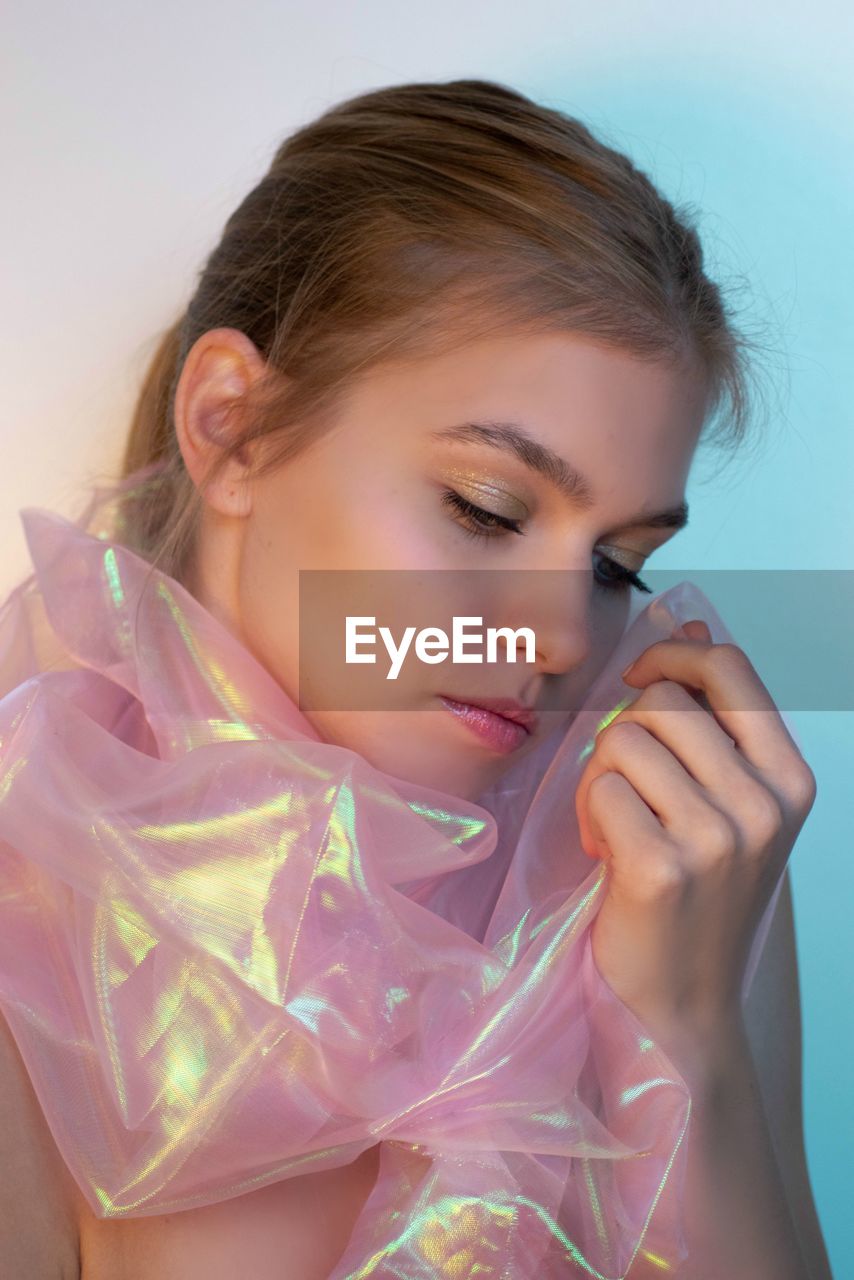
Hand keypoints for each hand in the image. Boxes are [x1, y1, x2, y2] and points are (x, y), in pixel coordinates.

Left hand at [574, 619, 816, 1055]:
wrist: (681, 1003)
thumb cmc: (696, 894)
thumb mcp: (727, 802)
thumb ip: (714, 717)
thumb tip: (691, 621)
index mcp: (789, 777)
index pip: (729, 666)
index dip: (672, 654)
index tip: (640, 677)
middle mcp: (765, 803)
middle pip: (662, 700)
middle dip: (624, 734)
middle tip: (624, 789)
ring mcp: (721, 838)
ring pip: (625, 739)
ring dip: (601, 777)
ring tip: (617, 826)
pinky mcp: (666, 869)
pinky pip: (602, 788)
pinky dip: (591, 815)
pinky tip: (609, 855)